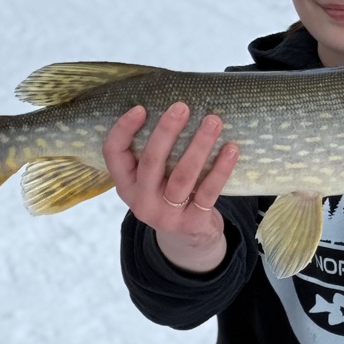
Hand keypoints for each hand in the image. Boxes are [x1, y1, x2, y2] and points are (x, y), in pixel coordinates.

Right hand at [102, 102, 238, 273]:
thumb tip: (174, 105)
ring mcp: (165, 214)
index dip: (123, 129)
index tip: (142, 107)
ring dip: (199, 146)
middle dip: (167, 131)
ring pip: (182, 176)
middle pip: (151, 161)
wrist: (188, 239)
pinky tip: (231, 149)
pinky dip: (221, 169)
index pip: (113, 153)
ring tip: (213, 121)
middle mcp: (140, 201)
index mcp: (125, 184)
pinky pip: (208, 192)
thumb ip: (155, 151)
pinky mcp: (192, 222)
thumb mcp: (152, 178)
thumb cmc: (169, 193)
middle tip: (182, 106)